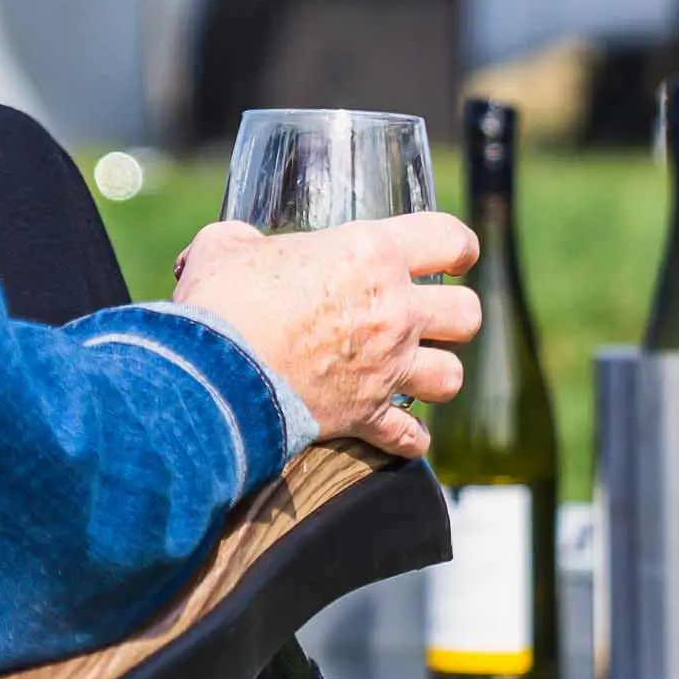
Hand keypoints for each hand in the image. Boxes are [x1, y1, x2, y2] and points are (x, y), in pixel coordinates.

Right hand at [173, 212, 480, 458]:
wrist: (211, 376)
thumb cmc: (221, 302)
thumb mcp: (226, 246)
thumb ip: (244, 241)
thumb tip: (236, 246)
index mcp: (370, 255)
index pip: (449, 238)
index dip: (460, 246)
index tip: (457, 255)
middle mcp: (393, 311)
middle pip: (467, 313)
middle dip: (455, 316)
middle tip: (431, 318)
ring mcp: (386, 368)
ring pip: (452, 376)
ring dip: (438, 374)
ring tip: (418, 372)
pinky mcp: (366, 416)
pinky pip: (409, 437)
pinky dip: (407, 439)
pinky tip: (400, 434)